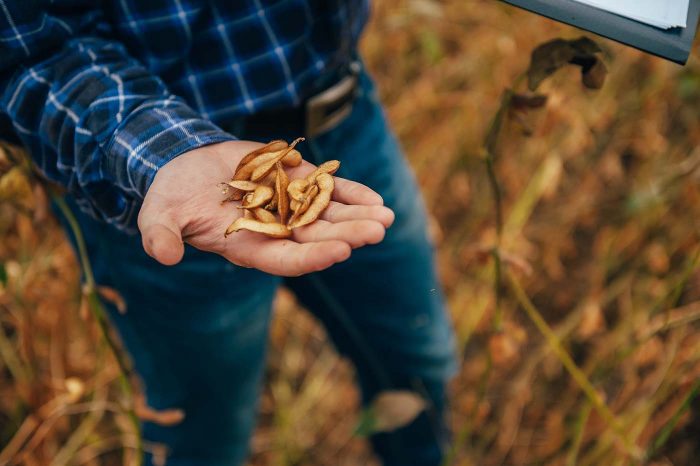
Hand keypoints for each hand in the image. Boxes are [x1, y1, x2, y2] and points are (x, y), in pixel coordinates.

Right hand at [137, 140, 394, 275]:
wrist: (186, 167)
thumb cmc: (171, 198)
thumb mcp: (161, 215)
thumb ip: (161, 235)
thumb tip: (162, 255)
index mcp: (249, 247)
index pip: (286, 259)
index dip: (313, 256)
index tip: (341, 252)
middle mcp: (275, 231)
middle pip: (317, 238)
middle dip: (348, 235)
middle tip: (377, 231)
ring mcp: (289, 207)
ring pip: (329, 216)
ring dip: (358, 217)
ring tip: (386, 217)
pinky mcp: (296, 182)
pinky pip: (328, 190)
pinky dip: (350, 193)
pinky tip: (375, 199)